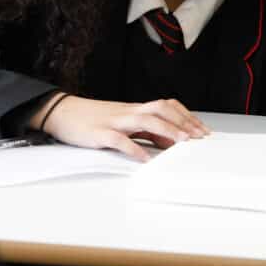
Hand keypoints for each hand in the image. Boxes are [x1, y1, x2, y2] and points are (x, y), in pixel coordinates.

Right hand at [33, 94, 209, 160]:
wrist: (62, 113)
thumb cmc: (94, 119)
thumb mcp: (125, 123)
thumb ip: (146, 131)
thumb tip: (169, 140)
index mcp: (136, 110)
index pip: (167, 107)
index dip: (186, 116)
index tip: (202, 130)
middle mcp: (129, 112)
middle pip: (161, 108)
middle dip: (182, 121)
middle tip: (198, 137)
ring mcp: (115, 121)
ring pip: (144, 120)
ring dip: (166, 129)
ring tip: (181, 142)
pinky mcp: (99, 133)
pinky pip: (118, 139)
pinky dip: (133, 148)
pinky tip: (143, 158)